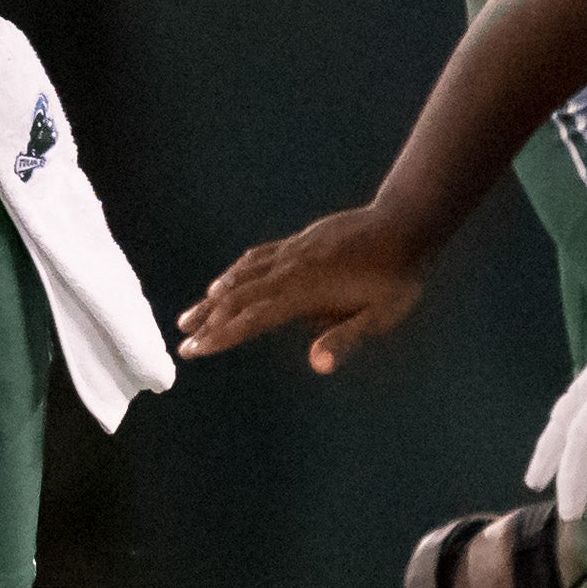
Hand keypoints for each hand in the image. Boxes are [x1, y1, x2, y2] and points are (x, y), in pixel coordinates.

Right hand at [179, 206, 428, 370]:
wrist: (405, 222)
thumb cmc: (397, 277)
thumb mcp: (381, 316)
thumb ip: (346, 338)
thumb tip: (319, 365)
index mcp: (305, 292)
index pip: (253, 318)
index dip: (222, 336)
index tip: (195, 351)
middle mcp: (291, 270)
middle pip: (238, 298)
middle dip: (208, 322)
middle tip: (182, 343)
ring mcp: (292, 252)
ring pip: (242, 276)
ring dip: (213, 299)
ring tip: (189, 316)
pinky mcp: (299, 242)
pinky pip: (257, 257)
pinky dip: (235, 272)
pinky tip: (224, 281)